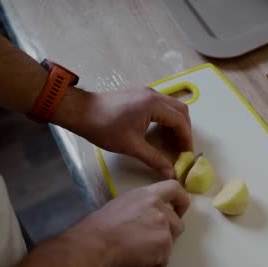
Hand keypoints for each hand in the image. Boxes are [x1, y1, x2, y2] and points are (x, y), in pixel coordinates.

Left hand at [55, 86, 191, 178]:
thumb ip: (154, 159)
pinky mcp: (139, 96)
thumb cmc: (105, 128)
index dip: (186, 138)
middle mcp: (154, 95)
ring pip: (172, 107)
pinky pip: (162, 106)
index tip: (186, 154)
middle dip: (184, 130)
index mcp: (154, 105)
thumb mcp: (131, 146)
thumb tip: (170, 173)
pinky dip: (166, 119)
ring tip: (172, 143)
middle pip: (181, 110)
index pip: (180, 121)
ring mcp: (146, 93)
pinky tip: (159, 133)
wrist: (80, 112)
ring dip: (176, 124)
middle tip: (182, 149)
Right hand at [73, 180, 189, 266]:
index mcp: (148, 195)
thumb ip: (142, 208)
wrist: (95, 245)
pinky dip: (154, 266)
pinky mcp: (163, 246)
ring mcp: (164, 228)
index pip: (175, 188)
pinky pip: (164, 260)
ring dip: (159, 251)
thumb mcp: (122, 205)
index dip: (181, 200)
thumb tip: (146, 220)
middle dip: (167, 235)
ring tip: (140, 257)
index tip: (179, 211)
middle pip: (177, 223)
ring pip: (171, 243)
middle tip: (148, 244)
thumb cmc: (99, 227)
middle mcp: (159, 208)